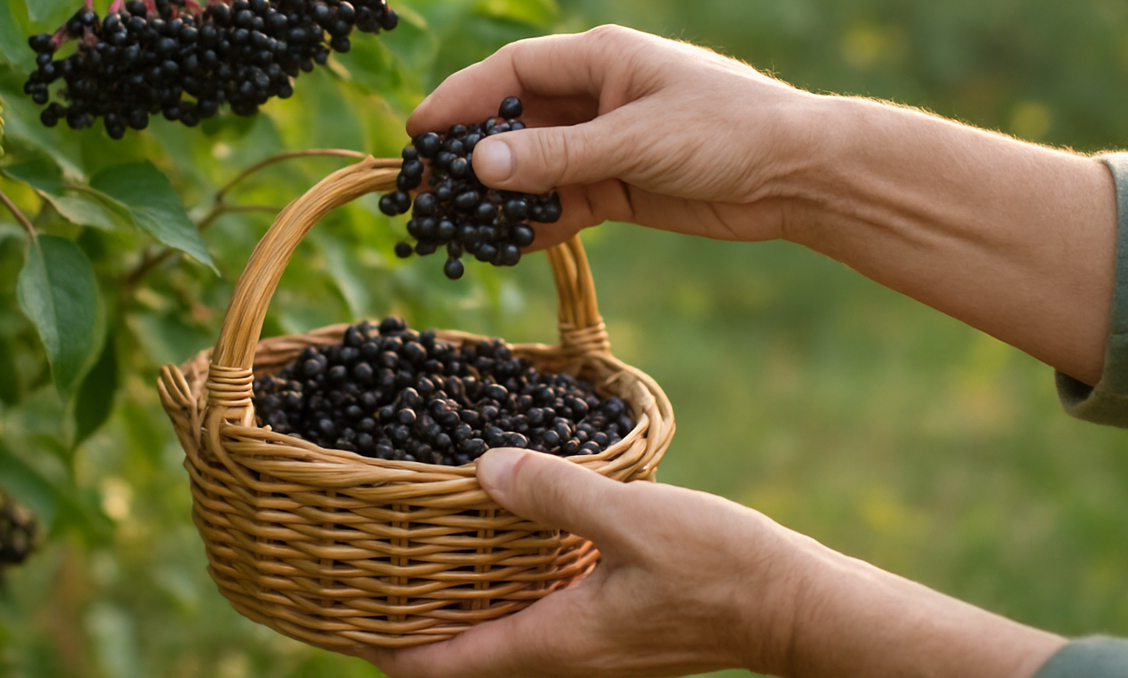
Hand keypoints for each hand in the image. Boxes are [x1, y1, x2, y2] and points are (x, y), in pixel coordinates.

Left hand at [361, 449, 1064, 677]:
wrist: (793, 603)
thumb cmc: (722, 568)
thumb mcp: (636, 520)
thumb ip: (557, 494)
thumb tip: (484, 469)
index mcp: (555, 641)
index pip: (445, 665)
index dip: (385, 648)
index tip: (334, 618)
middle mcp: (562, 654)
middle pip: (461, 654)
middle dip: (407, 621)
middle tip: (358, 575)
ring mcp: (586, 643)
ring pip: (496, 632)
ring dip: (452, 602)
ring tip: (410, 552)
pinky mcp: (607, 622)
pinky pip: (532, 612)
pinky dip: (498, 584)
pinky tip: (494, 538)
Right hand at [407, 26, 826, 247]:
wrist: (803, 176)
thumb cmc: (728, 131)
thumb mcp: (636, 140)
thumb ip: (557, 155)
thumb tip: (480, 166)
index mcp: (601, 58)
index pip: (512, 70)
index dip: (462, 98)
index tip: (419, 132)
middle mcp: (598, 95)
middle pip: (516, 120)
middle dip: (472, 154)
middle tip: (425, 190)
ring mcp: (609, 143)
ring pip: (536, 166)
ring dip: (501, 194)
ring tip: (456, 226)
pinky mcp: (623, 187)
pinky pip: (565, 202)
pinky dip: (538, 222)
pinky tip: (509, 246)